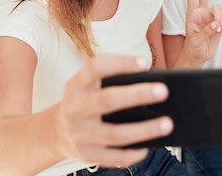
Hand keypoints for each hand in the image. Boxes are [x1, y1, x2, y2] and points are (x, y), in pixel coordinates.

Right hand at [55, 55, 172, 167]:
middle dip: (137, 95)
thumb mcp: (86, 86)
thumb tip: (150, 84)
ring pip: (114, 134)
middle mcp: (75, 108)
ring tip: (166, 123)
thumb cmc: (82, 103)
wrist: (54, 132)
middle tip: (163, 91)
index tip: (143, 63)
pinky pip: (113, 157)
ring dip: (143, 129)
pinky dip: (133, 153)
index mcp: (76, 85)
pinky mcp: (85, 155)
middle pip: (107, 100)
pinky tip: (147, 146)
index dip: (119, 63)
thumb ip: (110, 81)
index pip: (95, 67)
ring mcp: (79, 134)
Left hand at [182, 0, 221, 64]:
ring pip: (219, 10)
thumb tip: (216, 24)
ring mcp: (211, 18)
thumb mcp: (196, 40)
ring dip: (221, 21)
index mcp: (192, 15)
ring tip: (219, 32)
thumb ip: (206, 31)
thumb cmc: (193, 47)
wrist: (198, 56)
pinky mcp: (219, 25)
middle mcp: (202, 13)